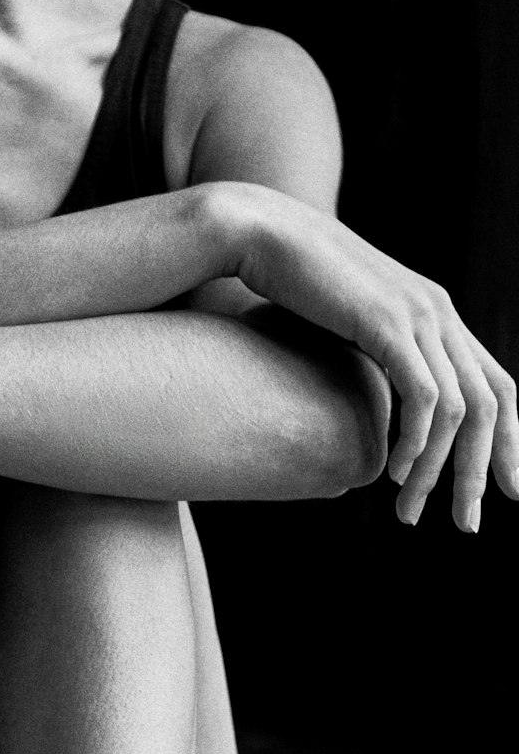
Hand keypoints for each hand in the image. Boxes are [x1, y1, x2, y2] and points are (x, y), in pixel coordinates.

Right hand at [225, 183, 518, 528]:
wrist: (260, 231)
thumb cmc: (286, 278)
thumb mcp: (343, 319)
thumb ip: (371, 351)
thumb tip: (367, 396)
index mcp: (435, 310)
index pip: (497, 384)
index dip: (509, 440)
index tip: (506, 489)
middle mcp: (438, 310)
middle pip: (491, 404)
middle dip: (483, 471)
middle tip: (467, 523)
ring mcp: (417, 314)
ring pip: (459, 411)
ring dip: (439, 471)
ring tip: (411, 511)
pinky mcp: (387, 323)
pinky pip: (425, 398)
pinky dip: (417, 443)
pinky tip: (395, 473)